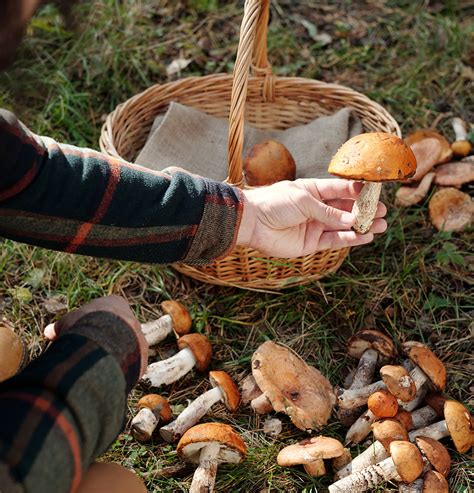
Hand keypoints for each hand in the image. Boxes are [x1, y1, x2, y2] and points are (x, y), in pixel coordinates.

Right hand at [44, 295, 147, 376]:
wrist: (105, 340)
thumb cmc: (84, 325)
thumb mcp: (68, 322)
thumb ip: (61, 326)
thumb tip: (48, 331)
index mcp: (116, 303)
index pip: (107, 311)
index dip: (94, 322)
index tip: (83, 332)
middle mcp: (132, 318)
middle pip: (118, 329)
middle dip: (104, 339)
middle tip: (89, 350)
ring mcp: (139, 337)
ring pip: (126, 346)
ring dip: (113, 354)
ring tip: (96, 365)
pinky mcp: (142, 356)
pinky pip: (130, 364)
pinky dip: (119, 369)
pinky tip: (106, 375)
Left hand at [237, 178, 386, 257]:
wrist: (253, 223)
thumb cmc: (274, 203)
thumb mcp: (303, 201)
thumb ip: (328, 212)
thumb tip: (352, 220)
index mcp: (313, 191)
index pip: (340, 190)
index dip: (357, 191)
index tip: (375, 192)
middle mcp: (316, 208)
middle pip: (345, 209)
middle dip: (364, 210)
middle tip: (383, 211)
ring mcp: (315, 226)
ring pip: (343, 226)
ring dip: (361, 226)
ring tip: (381, 225)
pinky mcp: (311, 243)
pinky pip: (335, 241)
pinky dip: (350, 239)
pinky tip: (365, 237)